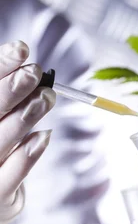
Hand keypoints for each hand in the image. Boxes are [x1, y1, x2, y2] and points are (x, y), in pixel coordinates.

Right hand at [0, 41, 54, 223]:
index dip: (0, 65)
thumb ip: (5, 101)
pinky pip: (12, 174)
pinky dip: (28, 154)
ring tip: (47, 97)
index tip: (21, 49)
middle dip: (12, 88)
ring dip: (26, 116)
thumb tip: (24, 67)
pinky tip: (43, 136)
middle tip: (35, 72)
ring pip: (1, 139)